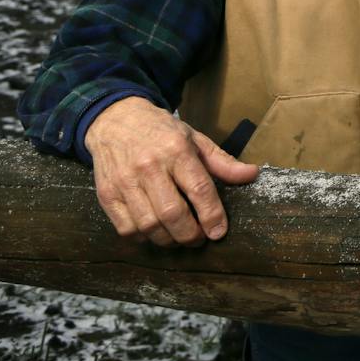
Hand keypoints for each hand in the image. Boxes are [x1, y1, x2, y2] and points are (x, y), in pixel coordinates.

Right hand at [84, 96, 259, 246]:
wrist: (115, 120)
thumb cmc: (161, 132)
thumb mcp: (195, 139)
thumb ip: (222, 161)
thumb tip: (252, 175)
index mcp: (176, 150)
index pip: (199, 188)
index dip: (212, 215)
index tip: (219, 233)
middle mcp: (149, 167)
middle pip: (172, 213)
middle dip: (190, 234)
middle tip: (200, 239)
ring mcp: (125, 182)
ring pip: (148, 225)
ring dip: (168, 240)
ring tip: (179, 237)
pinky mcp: (107, 195)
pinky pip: (126, 229)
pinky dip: (143, 238)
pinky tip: (155, 232)